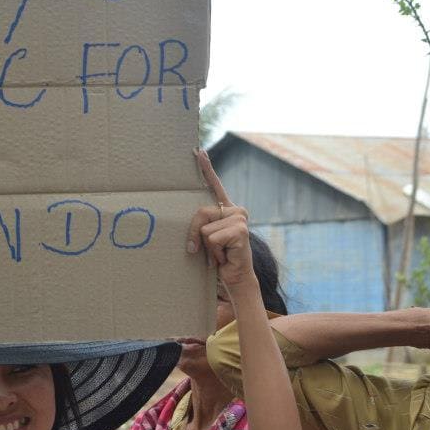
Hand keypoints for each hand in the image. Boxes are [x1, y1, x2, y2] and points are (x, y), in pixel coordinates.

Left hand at [187, 149, 254, 288]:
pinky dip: (214, 252)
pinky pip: (211, 238)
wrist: (235, 278)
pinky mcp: (240, 230)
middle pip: (200, 212)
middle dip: (195, 234)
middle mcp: (235, 210)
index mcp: (226, 209)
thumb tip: (189, 225)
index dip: (206, 168)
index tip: (198, 151)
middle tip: (203, 249)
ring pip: (204, 228)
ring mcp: (240, 218)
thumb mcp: (205, 239)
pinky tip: (225, 256)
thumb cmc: (218, 259)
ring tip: (218, 253)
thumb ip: (199, 226)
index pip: (215, 185)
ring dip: (207, 247)